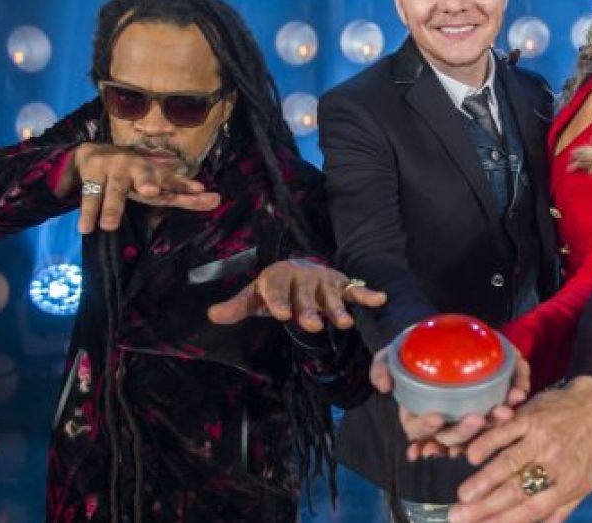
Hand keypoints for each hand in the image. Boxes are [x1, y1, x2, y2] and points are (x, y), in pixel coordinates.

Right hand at [66, 143, 219, 233]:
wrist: (94, 152)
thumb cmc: (134, 175)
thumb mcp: (156, 184)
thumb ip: (182, 195)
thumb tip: (217, 200)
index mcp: (154, 172)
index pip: (173, 181)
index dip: (185, 186)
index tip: (201, 192)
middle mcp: (136, 169)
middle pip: (143, 176)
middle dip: (148, 182)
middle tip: (151, 191)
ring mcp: (114, 171)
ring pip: (113, 190)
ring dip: (112, 207)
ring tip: (109, 226)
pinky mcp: (93, 174)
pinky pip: (90, 197)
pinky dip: (88, 213)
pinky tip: (86, 228)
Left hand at [208, 259, 385, 331]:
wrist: (297, 268)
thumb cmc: (274, 287)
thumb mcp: (254, 295)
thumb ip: (237, 306)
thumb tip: (212, 314)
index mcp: (277, 277)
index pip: (276, 291)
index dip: (278, 301)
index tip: (281, 313)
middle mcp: (302, 277)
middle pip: (305, 295)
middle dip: (309, 309)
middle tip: (312, 324)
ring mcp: (323, 281)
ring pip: (331, 295)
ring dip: (337, 307)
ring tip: (344, 323)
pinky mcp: (340, 285)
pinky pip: (355, 290)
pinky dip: (367, 294)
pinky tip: (380, 299)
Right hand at [368, 345, 530, 459]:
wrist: (434, 339)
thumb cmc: (410, 352)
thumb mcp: (390, 356)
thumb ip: (382, 368)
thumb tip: (384, 385)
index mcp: (418, 416)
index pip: (419, 429)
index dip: (425, 428)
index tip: (436, 417)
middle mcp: (444, 421)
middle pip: (453, 435)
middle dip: (467, 432)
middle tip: (479, 418)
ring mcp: (466, 413)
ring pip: (482, 427)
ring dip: (495, 423)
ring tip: (506, 412)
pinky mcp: (488, 398)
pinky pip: (503, 401)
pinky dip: (512, 396)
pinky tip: (519, 393)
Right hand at [448, 376, 591, 522]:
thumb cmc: (589, 446)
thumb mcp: (587, 483)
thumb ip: (562, 508)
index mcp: (568, 484)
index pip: (532, 510)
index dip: (504, 521)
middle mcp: (555, 463)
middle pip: (516, 490)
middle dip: (485, 508)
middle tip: (459, 517)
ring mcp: (542, 438)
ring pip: (509, 463)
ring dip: (483, 481)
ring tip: (462, 496)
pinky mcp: (531, 416)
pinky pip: (506, 431)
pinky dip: (487, 443)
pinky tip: (471, 455)